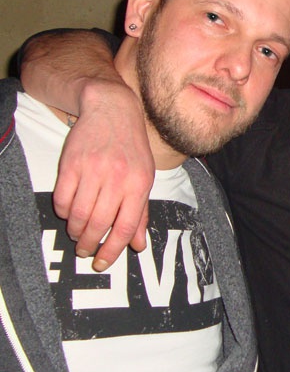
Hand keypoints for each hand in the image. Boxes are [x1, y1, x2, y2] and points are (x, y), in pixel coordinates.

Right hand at [55, 80, 153, 270]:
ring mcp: (92, 170)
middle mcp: (117, 178)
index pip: (126, 226)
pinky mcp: (71, 164)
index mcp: (139, 184)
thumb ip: (141, 212)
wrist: (112, 110)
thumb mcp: (145, 177)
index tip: (103, 262)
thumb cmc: (132, 148)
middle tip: (86, 251)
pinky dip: (63, 212)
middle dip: (90, 244)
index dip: (114, 250)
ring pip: (79, 215)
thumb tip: (139, 245)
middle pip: (99, 224)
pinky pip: (62, 198)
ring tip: (78, 234)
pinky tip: (69, 212)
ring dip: (76, 230)